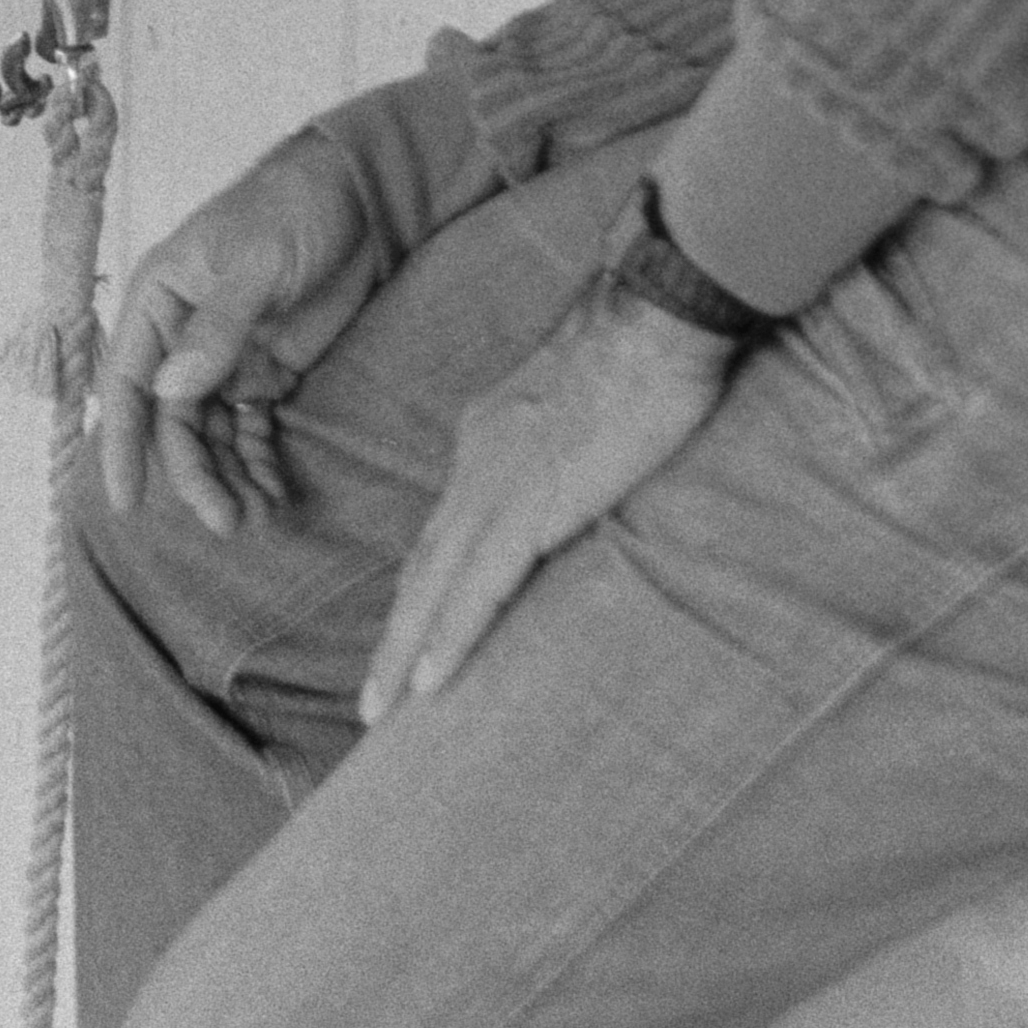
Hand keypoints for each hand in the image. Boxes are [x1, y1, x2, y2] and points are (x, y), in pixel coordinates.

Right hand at [92, 132, 396, 530]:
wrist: (363, 197)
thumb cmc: (293, 208)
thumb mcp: (255, 262)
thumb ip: (217, 327)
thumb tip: (172, 392)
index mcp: (158, 300)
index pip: (127, 381)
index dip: (123, 442)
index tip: (126, 501)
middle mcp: (181, 336)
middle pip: (173, 421)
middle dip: (194, 474)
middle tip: (227, 522)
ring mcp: (225, 356)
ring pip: (211, 434)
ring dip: (227, 477)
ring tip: (256, 518)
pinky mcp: (268, 369)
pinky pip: (252, 428)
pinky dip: (259, 462)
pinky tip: (274, 494)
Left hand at [358, 279, 739, 728]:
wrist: (652, 318)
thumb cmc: (640, 350)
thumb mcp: (585, 404)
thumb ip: (567, 444)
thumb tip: (576, 475)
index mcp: (488, 438)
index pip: (446, 528)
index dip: (426, 583)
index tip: (412, 628)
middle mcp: (476, 465)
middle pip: (425, 564)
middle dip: (398, 632)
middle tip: (375, 696)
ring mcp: (497, 488)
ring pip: (434, 586)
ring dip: (406, 651)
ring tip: (384, 709)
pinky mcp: (531, 509)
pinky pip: (478, 588)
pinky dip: (449, 637)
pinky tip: (430, 682)